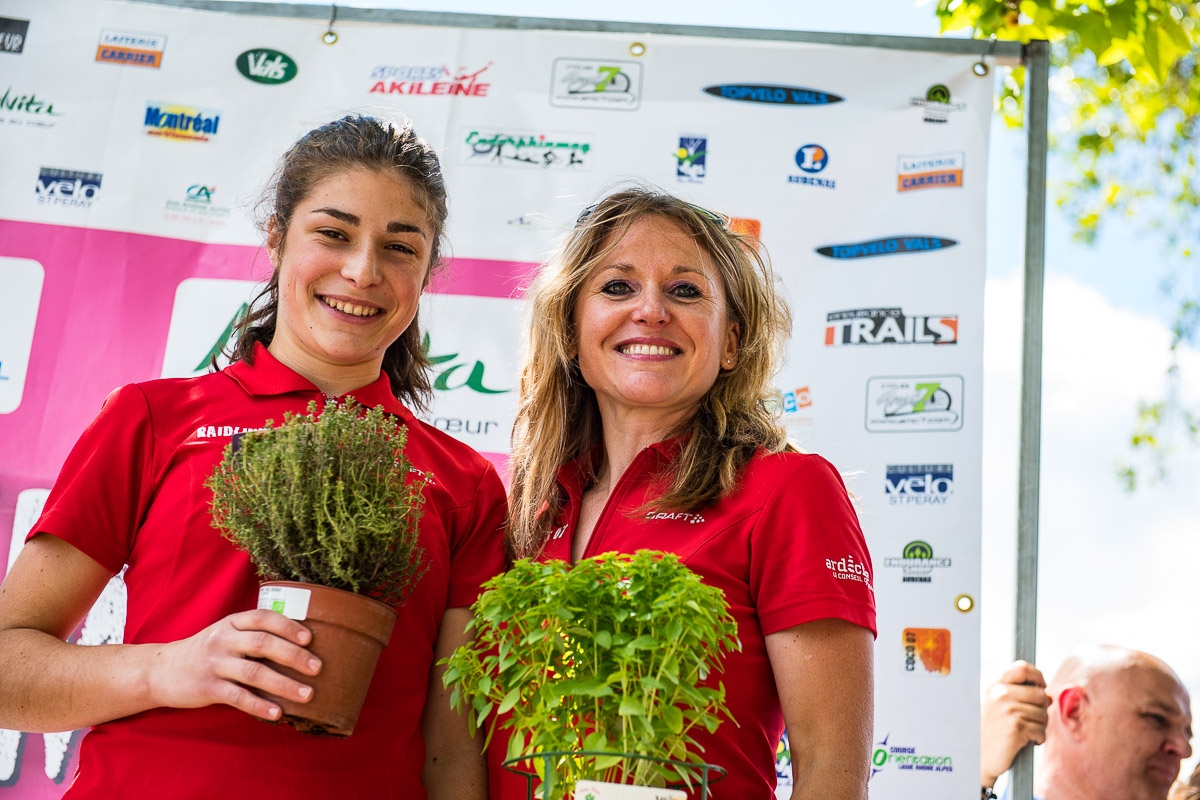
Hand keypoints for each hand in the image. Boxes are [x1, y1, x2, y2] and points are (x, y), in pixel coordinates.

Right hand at [147, 609, 321, 720]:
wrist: (162, 670)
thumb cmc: (208, 651)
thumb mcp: (227, 633)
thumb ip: (254, 634)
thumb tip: (300, 644)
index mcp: (232, 622)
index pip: (264, 618)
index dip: (288, 626)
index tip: (310, 638)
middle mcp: (223, 639)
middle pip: (263, 644)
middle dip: (294, 656)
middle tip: (317, 668)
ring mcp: (214, 663)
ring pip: (254, 672)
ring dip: (284, 684)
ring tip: (307, 694)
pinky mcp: (207, 687)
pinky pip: (238, 697)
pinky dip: (259, 705)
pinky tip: (277, 713)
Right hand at [980, 660, 1050, 787]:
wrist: (978, 755)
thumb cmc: (991, 731)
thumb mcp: (998, 706)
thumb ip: (1020, 696)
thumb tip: (1048, 696)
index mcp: (996, 686)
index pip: (1022, 668)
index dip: (1037, 675)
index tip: (1041, 686)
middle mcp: (1001, 694)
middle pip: (1040, 695)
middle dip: (1041, 709)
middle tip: (1029, 720)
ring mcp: (1009, 710)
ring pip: (1043, 714)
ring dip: (1039, 726)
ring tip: (1024, 732)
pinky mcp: (1017, 727)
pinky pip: (1041, 730)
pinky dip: (1038, 739)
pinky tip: (1024, 740)